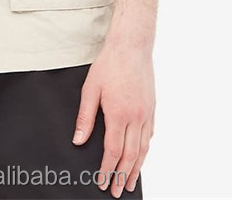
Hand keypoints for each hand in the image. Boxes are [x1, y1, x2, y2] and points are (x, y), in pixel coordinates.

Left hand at [72, 40, 154, 196]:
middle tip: (118, 191)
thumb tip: (79, 140)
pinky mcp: (152, 107)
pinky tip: (141, 155)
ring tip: (131, 181)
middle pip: (130, 155)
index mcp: (119, 114)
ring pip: (144, 148)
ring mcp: (147, 113)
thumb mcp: (90, 89)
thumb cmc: (110, 64)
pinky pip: (150, 134)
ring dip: (137, 168)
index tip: (103, 182)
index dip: (107, 170)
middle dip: (123, 176)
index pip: (112, 151)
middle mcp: (136, 117)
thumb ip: (85, 118)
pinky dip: (145, 149)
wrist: (131, 46)